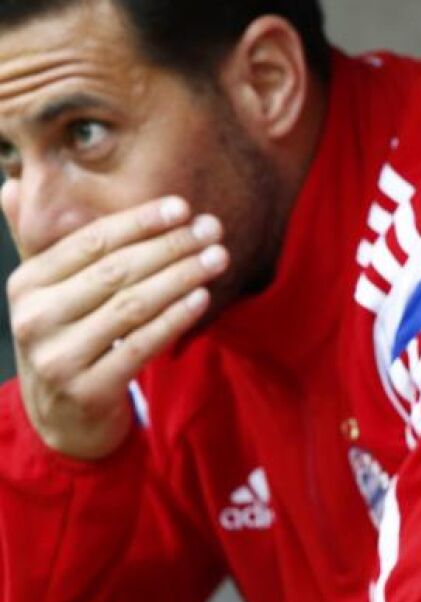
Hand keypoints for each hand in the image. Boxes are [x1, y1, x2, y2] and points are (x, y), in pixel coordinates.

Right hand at [8, 197, 227, 459]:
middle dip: (170, 247)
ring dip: (181, 277)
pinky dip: (174, 319)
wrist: (61, 417)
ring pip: (132, 306)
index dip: (139, 222)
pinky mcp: (87, 390)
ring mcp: (58, 358)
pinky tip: (202, 298)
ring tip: (218, 258)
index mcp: (26, 285)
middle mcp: (34, 319)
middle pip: (116, 271)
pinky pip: (140, 345)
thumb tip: (10, 184)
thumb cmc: (66, 337)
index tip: (183, 207)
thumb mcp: (45, 291)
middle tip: (213, 230)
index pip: (90, 243)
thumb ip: (36, 241)